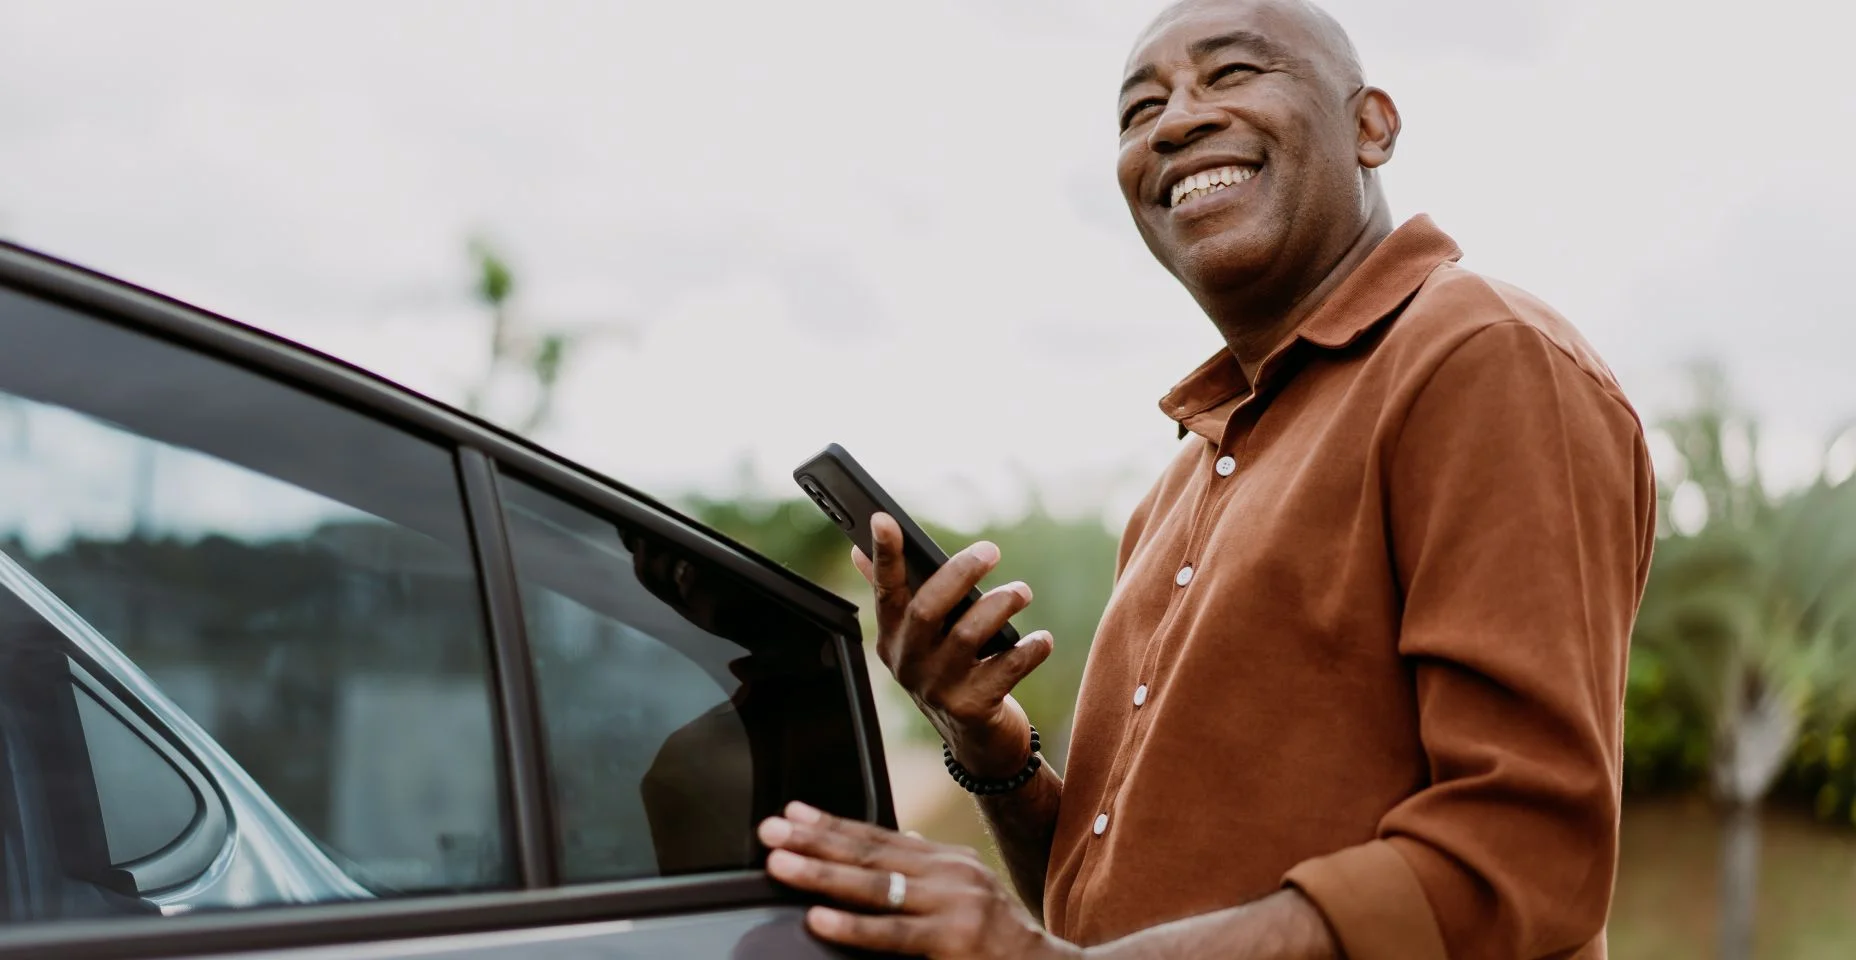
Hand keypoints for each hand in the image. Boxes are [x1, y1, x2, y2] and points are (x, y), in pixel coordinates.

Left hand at [760, 802, 1079, 959]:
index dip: (832, 825)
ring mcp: (955, 906)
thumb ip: (929, 874)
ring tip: (779, 864)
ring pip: (875, 886)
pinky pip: (892, 935)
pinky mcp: (954, 942)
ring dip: (821, 873)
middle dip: (814, 840)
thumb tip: (899, 843)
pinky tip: (818, 918)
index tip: (790, 813)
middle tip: (770, 830)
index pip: (879, 836)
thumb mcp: (967, 897)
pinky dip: (852, 926)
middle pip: (870, 852)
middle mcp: (951, 874)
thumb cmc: (1000, 943)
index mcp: (948, 862)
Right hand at [853, 514, 1054, 776]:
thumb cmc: (950, 672)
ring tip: (1022, 592)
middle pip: (927, 609)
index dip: (884, 555)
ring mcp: (937, 689)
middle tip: (990, 550)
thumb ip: (895, 594)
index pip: (884, 590)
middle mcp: (908, 664)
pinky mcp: (971, 709)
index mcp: (892, 638)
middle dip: (959, 574)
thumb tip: (858, 549)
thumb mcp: (920, 637)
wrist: (976, 740)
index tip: (883, 519)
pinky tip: (1042, 639)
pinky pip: (1005, 669)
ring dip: (999, 606)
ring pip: (967, 635)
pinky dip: (1028, 649)